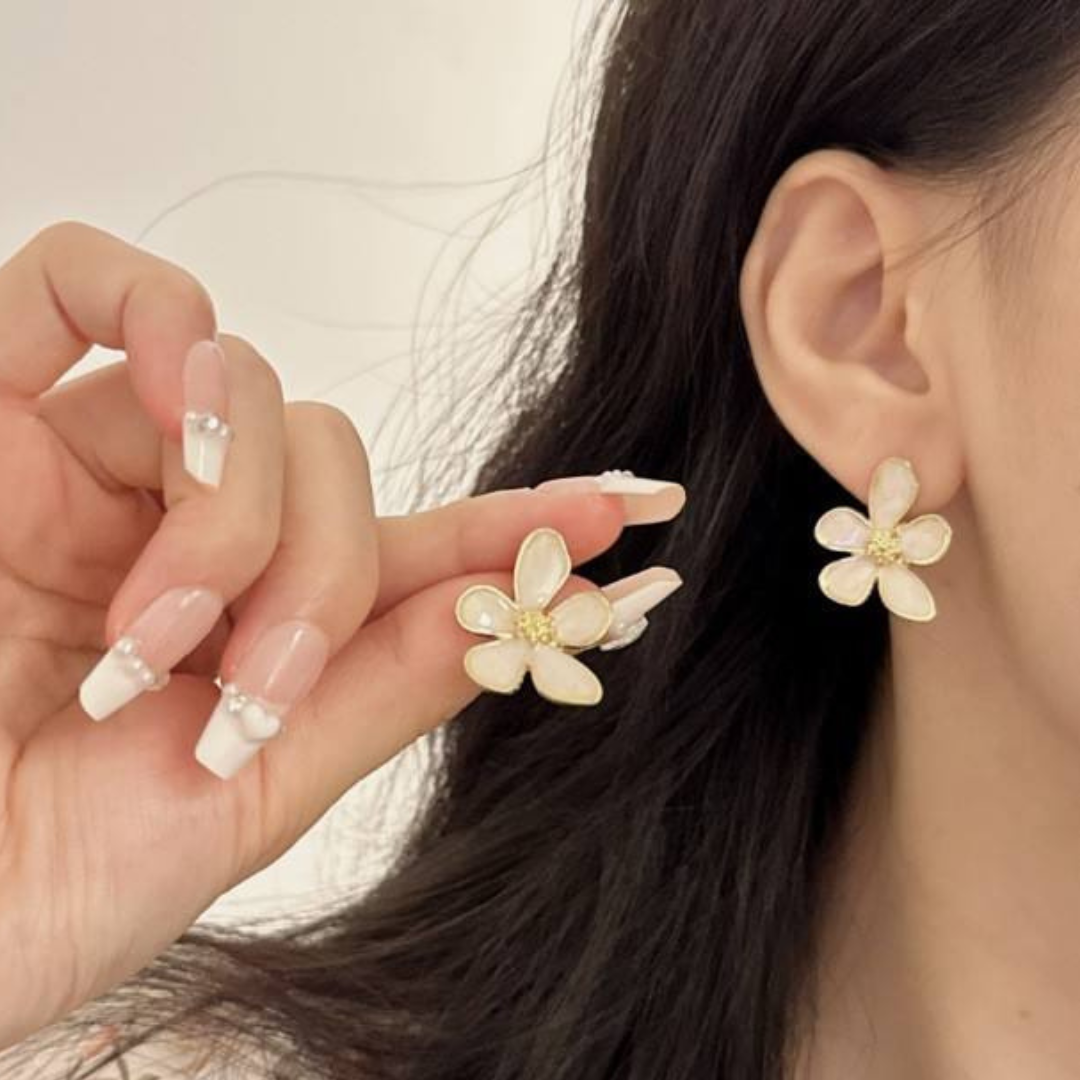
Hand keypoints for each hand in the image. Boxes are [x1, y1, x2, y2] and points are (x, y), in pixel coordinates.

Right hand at [0, 222, 676, 1047]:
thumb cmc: (45, 881)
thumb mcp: (254, 795)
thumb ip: (383, 690)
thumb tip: (515, 618)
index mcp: (250, 623)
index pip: (408, 544)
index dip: (517, 523)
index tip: (630, 514)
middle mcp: (178, 530)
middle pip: (333, 459)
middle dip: (329, 571)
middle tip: (257, 694)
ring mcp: (86, 465)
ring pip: (250, 389)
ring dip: (242, 514)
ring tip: (156, 641)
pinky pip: (81, 279)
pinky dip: (159, 330)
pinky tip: (161, 426)